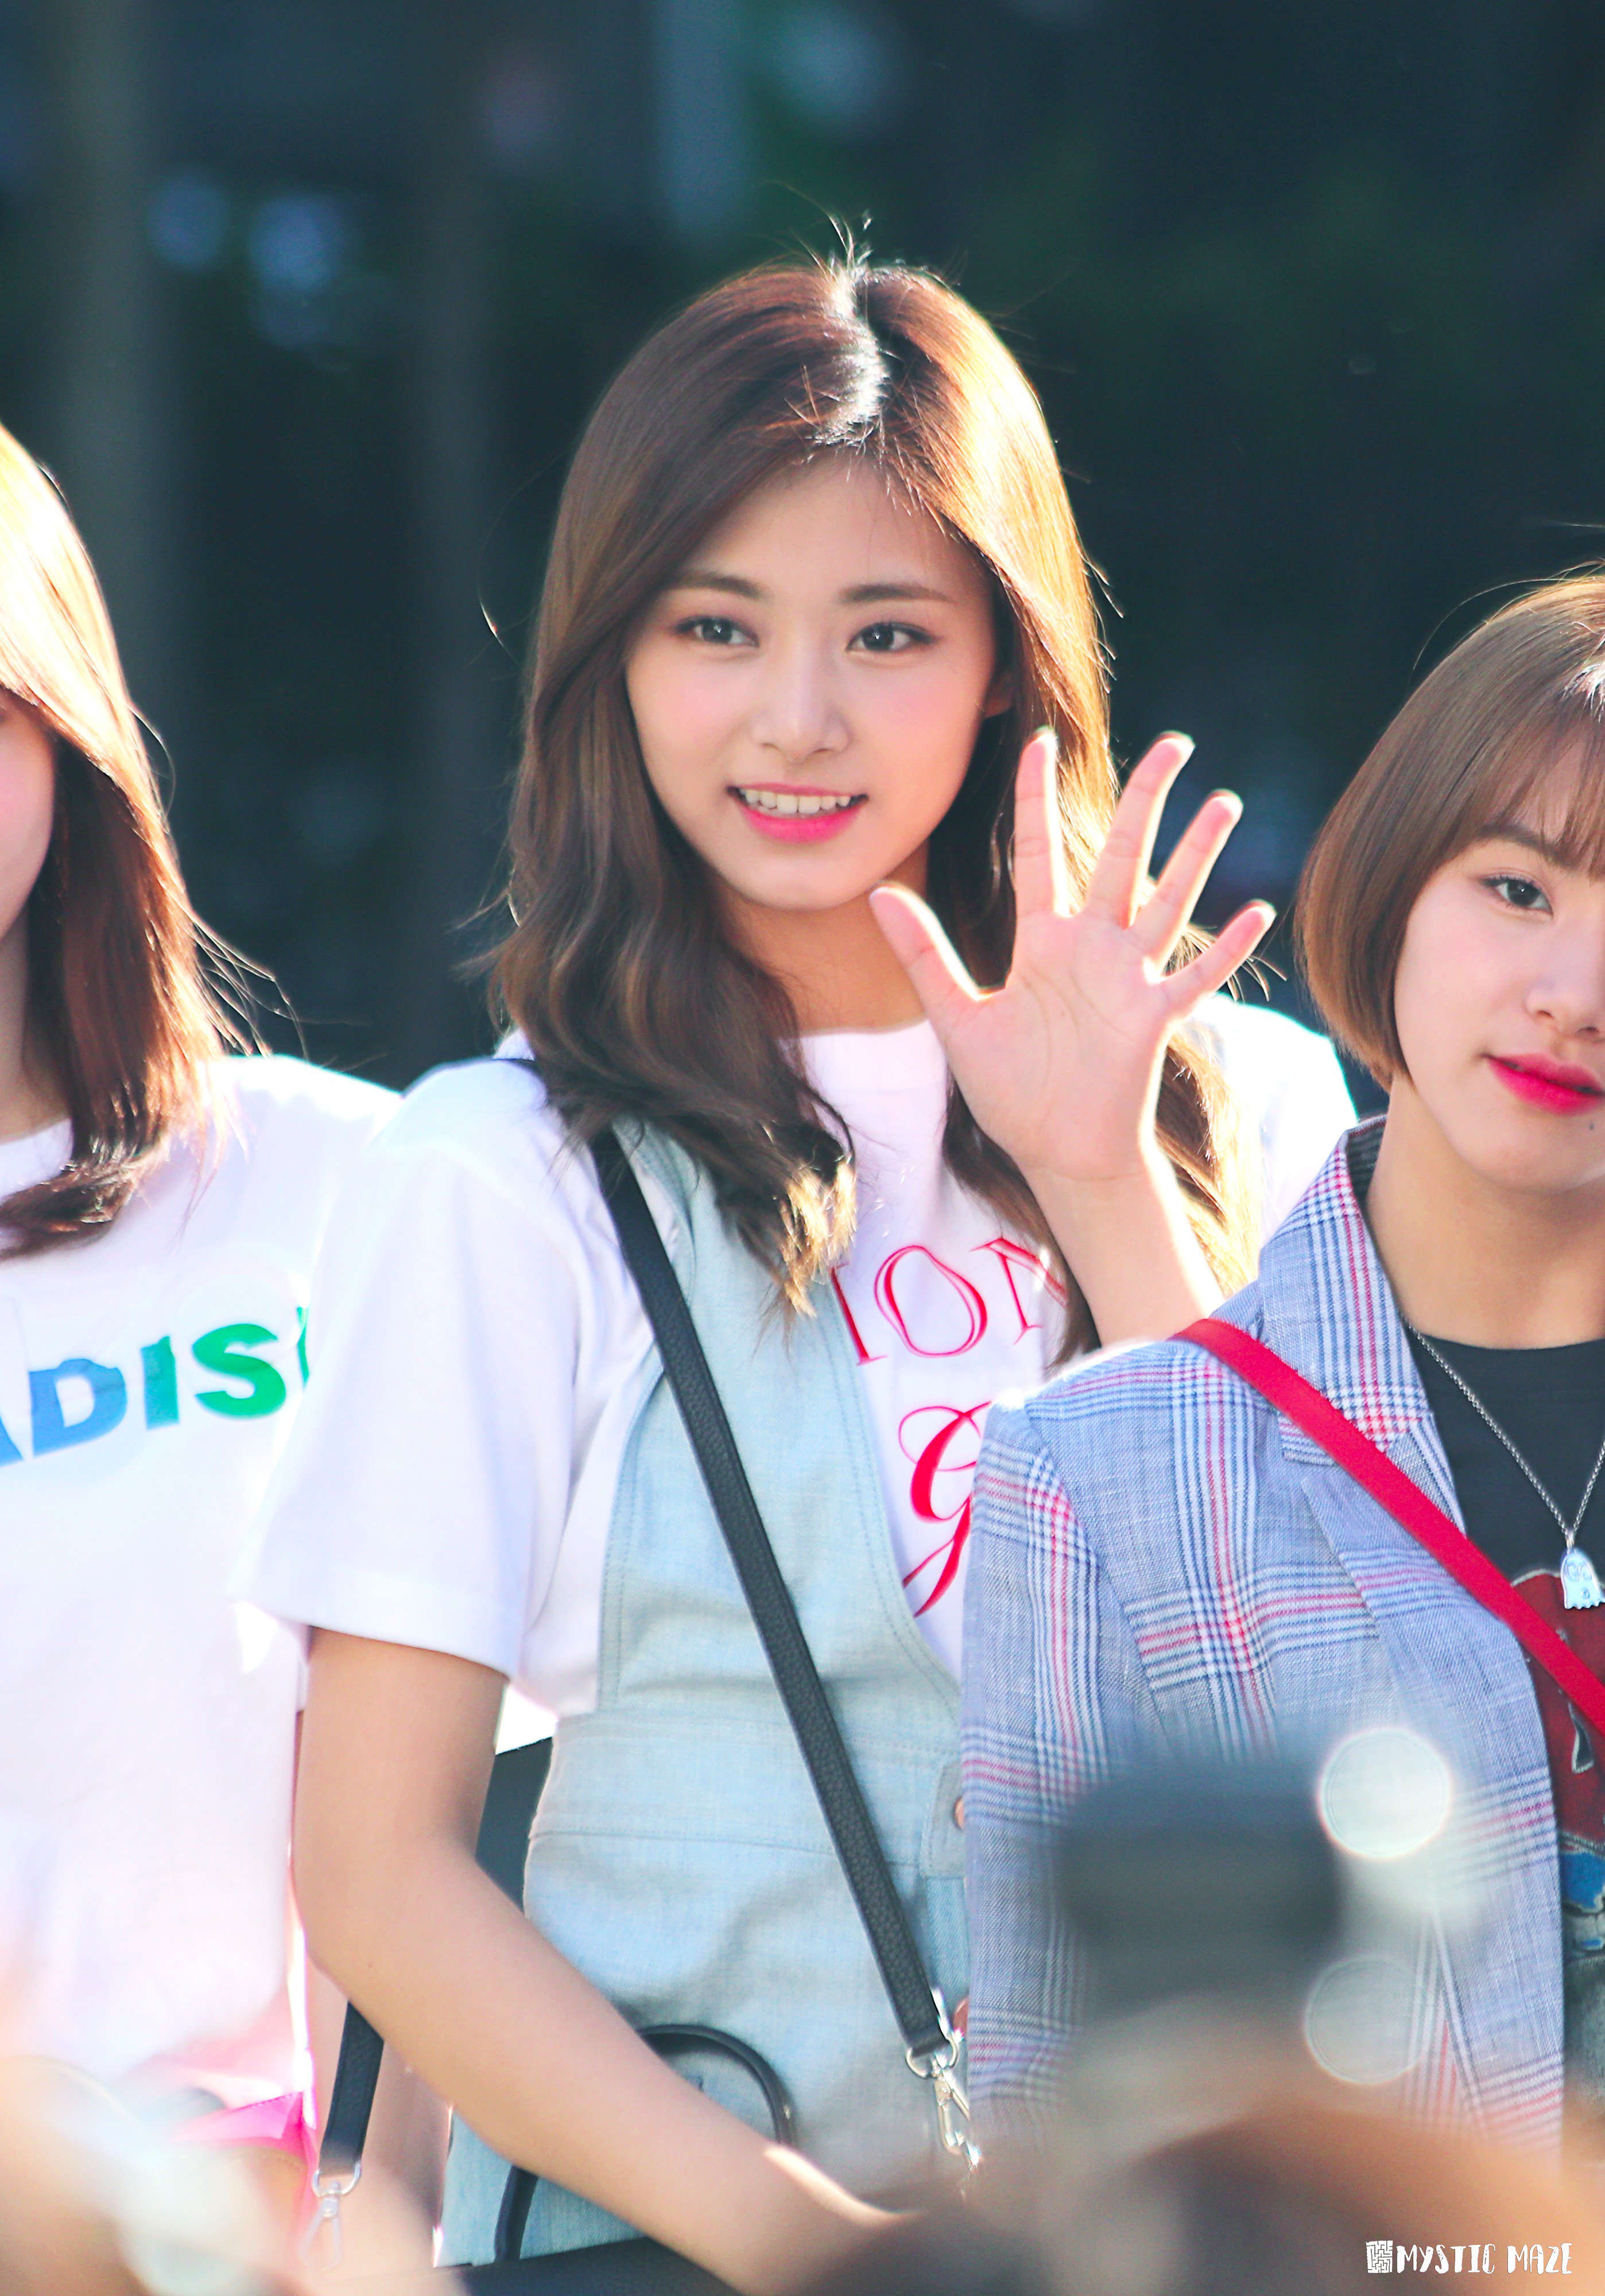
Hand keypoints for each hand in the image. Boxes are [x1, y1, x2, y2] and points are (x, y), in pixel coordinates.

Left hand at [868, 729, 1271, 1196]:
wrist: (1056, 1152)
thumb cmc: (1013, 1091)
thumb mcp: (957, 1019)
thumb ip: (924, 956)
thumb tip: (877, 895)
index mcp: (1043, 942)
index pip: (1041, 853)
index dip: (1037, 798)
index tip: (1039, 743)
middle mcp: (1092, 948)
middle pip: (1124, 857)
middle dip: (1147, 799)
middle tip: (1174, 742)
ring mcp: (1128, 979)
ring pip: (1168, 900)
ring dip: (1196, 854)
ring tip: (1224, 801)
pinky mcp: (1153, 1018)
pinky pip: (1196, 976)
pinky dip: (1225, 947)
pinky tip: (1256, 912)